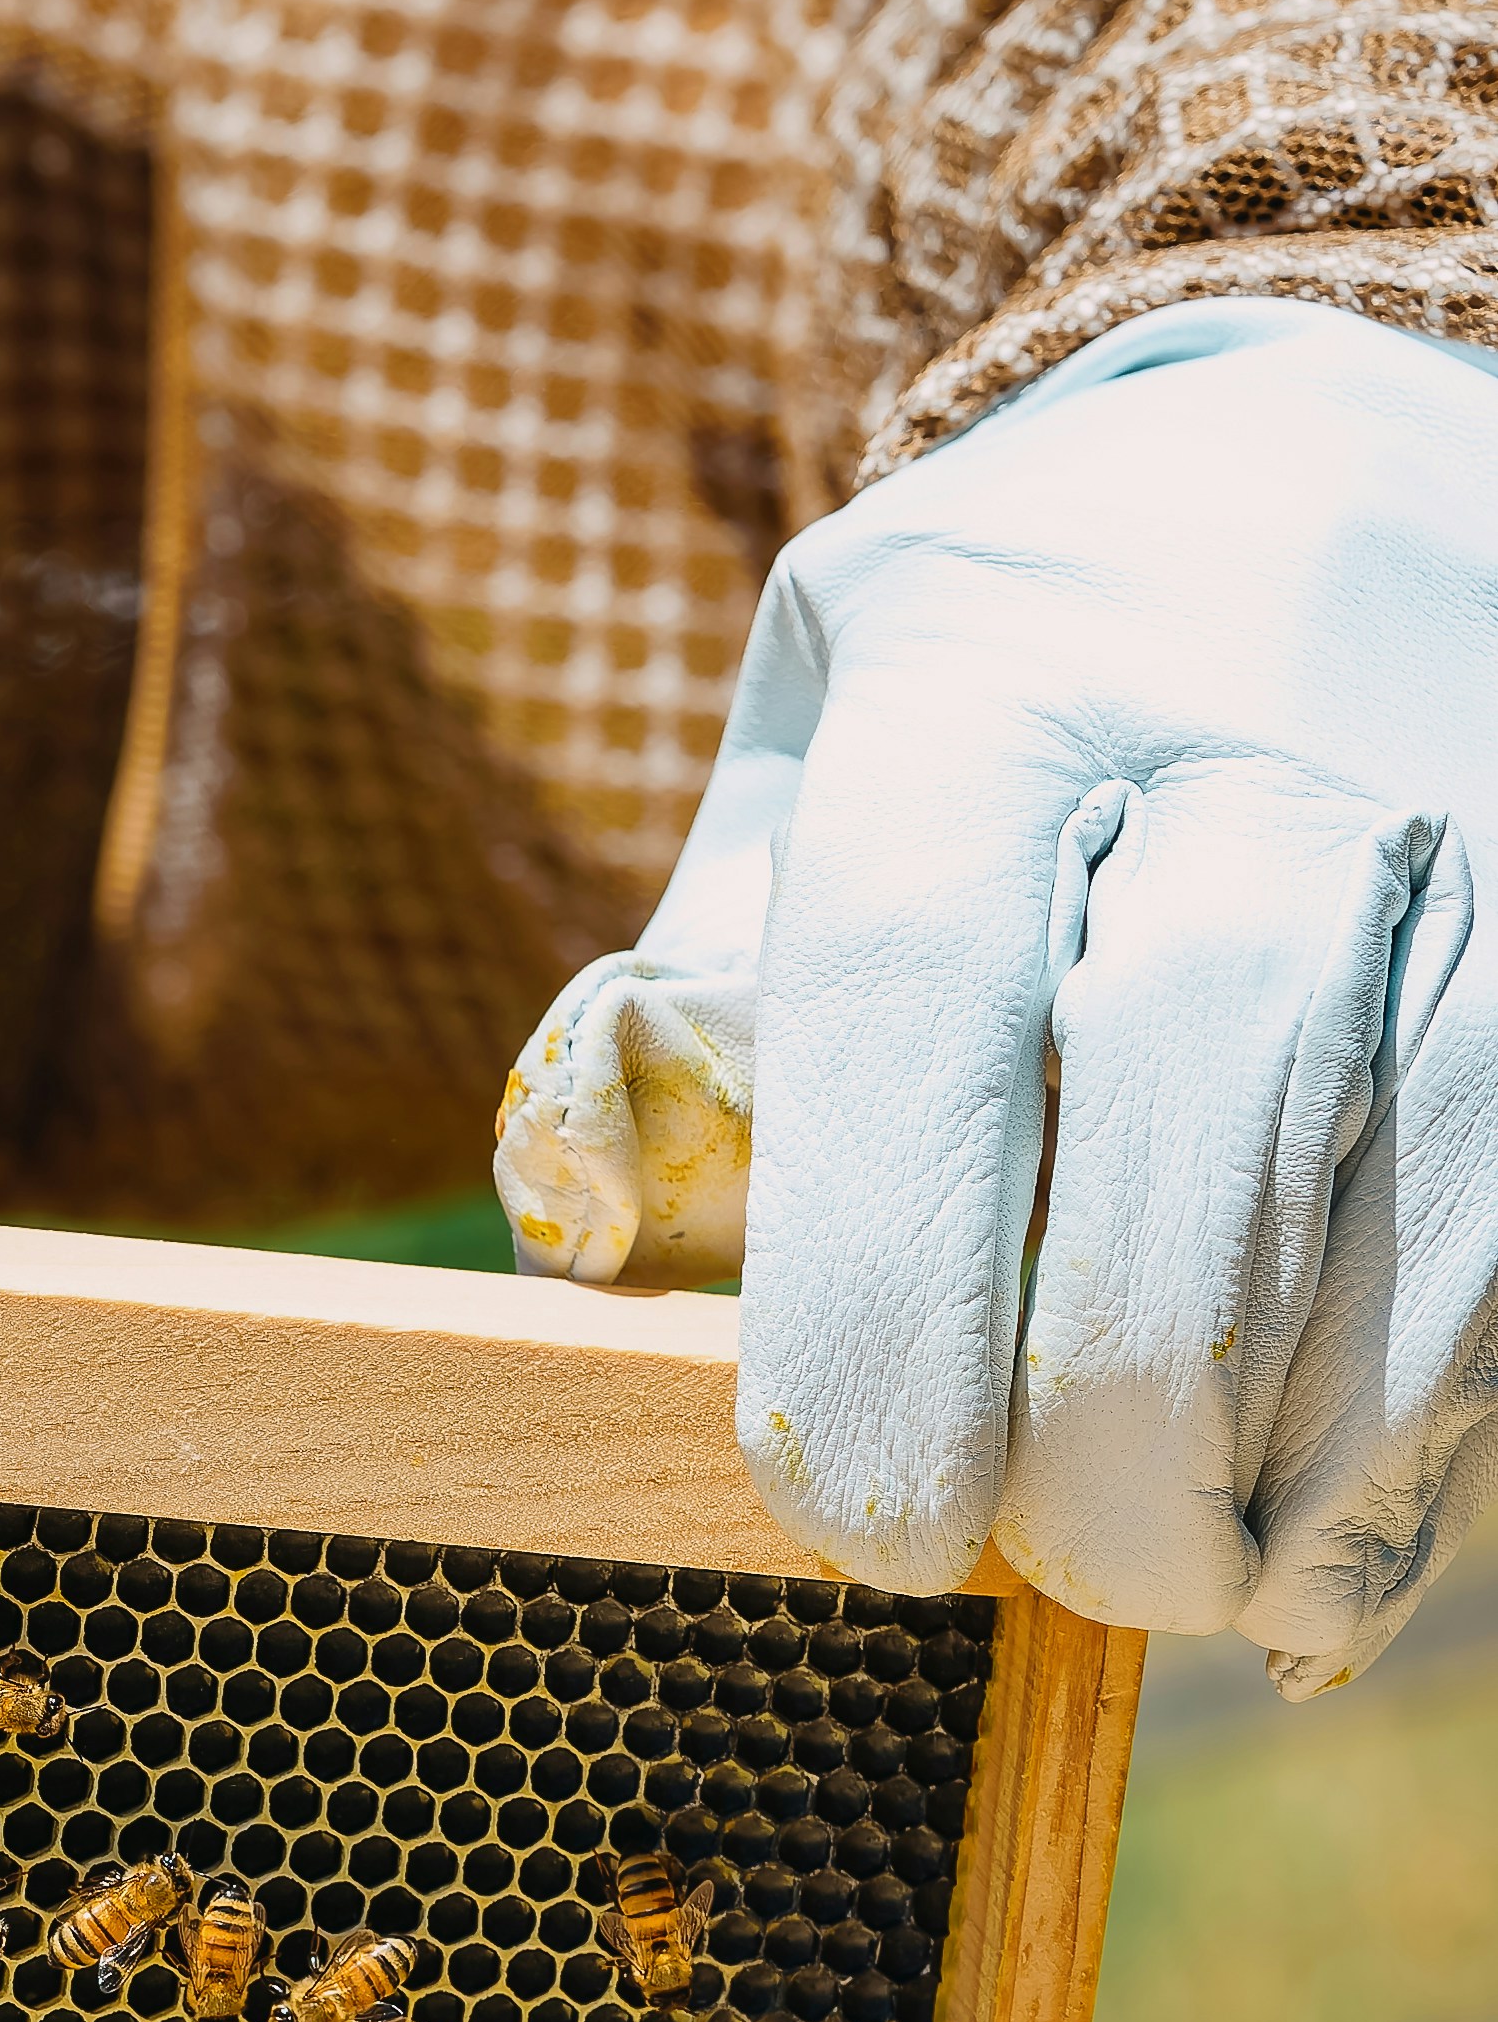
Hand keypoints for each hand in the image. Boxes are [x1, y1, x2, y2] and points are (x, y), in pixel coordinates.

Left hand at [496, 304, 1497, 1693]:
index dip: (888, 1291)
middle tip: (1039, 1569)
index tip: (857, 1514)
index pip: (915, 992)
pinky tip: (1330, 1559)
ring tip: (1192, 1587)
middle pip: (1195, 1095)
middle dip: (1110, 1407)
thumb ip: (715, 971)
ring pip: (1428, 1179)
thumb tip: (610, 1255)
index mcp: (992, 674)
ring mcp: (1487, 804)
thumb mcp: (825, 727)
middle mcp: (1262, 724)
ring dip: (1304, 1449)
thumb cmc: (1018, 652)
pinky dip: (1436, 1424)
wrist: (1332, 434)